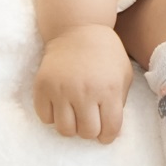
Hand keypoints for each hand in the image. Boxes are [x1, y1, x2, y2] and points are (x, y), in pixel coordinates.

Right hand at [34, 24, 133, 143]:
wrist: (77, 29)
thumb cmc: (105, 53)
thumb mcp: (123, 74)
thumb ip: (121, 102)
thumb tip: (113, 131)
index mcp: (108, 89)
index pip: (110, 130)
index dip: (108, 136)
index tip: (105, 132)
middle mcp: (84, 91)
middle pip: (86, 133)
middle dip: (91, 130)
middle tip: (91, 120)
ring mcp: (61, 89)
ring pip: (65, 130)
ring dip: (72, 126)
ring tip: (76, 114)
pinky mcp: (42, 86)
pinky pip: (45, 118)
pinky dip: (53, 117)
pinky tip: (61, 105)